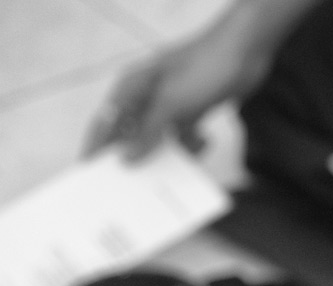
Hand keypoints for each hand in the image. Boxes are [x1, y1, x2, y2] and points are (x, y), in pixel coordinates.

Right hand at [84, 14, 276, 159]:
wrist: (244, 52)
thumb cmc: (202, 67)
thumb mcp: (171, 103)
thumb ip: (147, 132)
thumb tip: (127, 158)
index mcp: (131, 87)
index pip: (105, 120)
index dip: (95, 144)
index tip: (88, 169)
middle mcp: (147, 95)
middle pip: (131, 132)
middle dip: (133, 156)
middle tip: (132, 185)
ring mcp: (170, 103)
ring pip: (160, 138)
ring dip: (168, 153)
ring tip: (172, 174)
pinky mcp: (192, 109)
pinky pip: (185, 136)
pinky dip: (193, 144)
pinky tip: (204, 142)